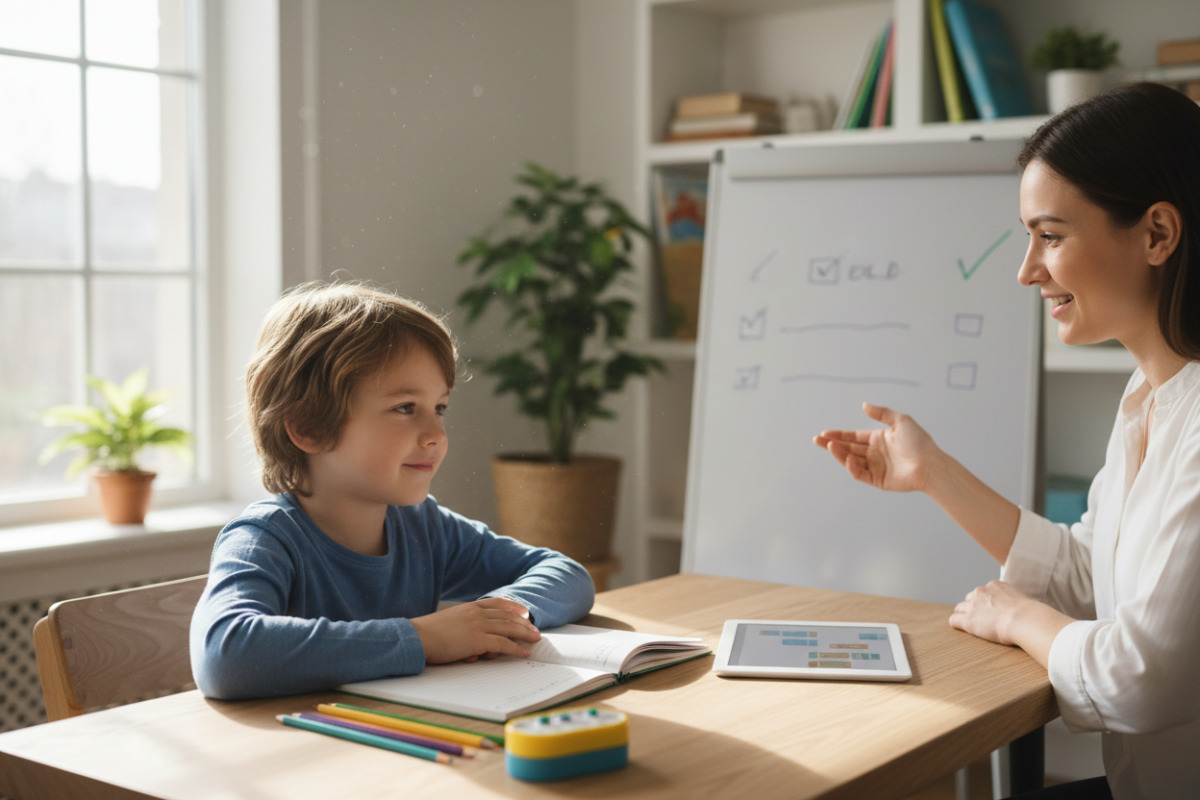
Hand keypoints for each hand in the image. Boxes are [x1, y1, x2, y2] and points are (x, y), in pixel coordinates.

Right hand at [410, 597, 540, 664]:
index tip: (523, 612)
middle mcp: (476, 613)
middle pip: (507, 616)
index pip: (497, 603)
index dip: (512, 607)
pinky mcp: (478, 640)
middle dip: (523, 623)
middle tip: (535, 629)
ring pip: (509, 628)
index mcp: (469, 607)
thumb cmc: (428, 634)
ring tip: (535, 639)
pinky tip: (524, 652)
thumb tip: (475, 645)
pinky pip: (503, 644)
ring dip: (525, 634)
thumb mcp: (449, 623)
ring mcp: (478, 626)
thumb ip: (465, 627)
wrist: (418, 637)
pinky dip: (516, 648)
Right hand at [813, 403, 940, 491]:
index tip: (825, 433)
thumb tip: (864, 405)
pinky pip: (860, 473)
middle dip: (832, 444)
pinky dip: (852, 467)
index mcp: (879, 439)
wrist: (930, 464)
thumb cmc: (920, 442)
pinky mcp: (878, 480)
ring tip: (830, 447)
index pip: (854, 437)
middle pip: (849, 448)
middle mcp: (875, 453)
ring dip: (839, 454)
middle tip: (817, 440)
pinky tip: (847, 459)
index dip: (839, 435)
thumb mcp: (901, 421)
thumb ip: (882, 413)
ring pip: (851, 460)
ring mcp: (876, 467)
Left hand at [949, 580, 1028, 644]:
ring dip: (965, 615)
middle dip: (974, 608)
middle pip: (970, 599)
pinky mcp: (968, 619)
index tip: (991, 611)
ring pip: (960, 608)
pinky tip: (962, 629)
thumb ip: (1013, 600)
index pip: (983, 592)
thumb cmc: (1029, 614)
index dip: (985, 603)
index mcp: (994, 585)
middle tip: (981, 619)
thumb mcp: (1021, 600)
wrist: (1024, 620)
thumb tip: (1017, 608)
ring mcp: (973, 605)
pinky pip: (954, 620)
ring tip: (973, 625)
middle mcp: (981, 592)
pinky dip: (957, 624)